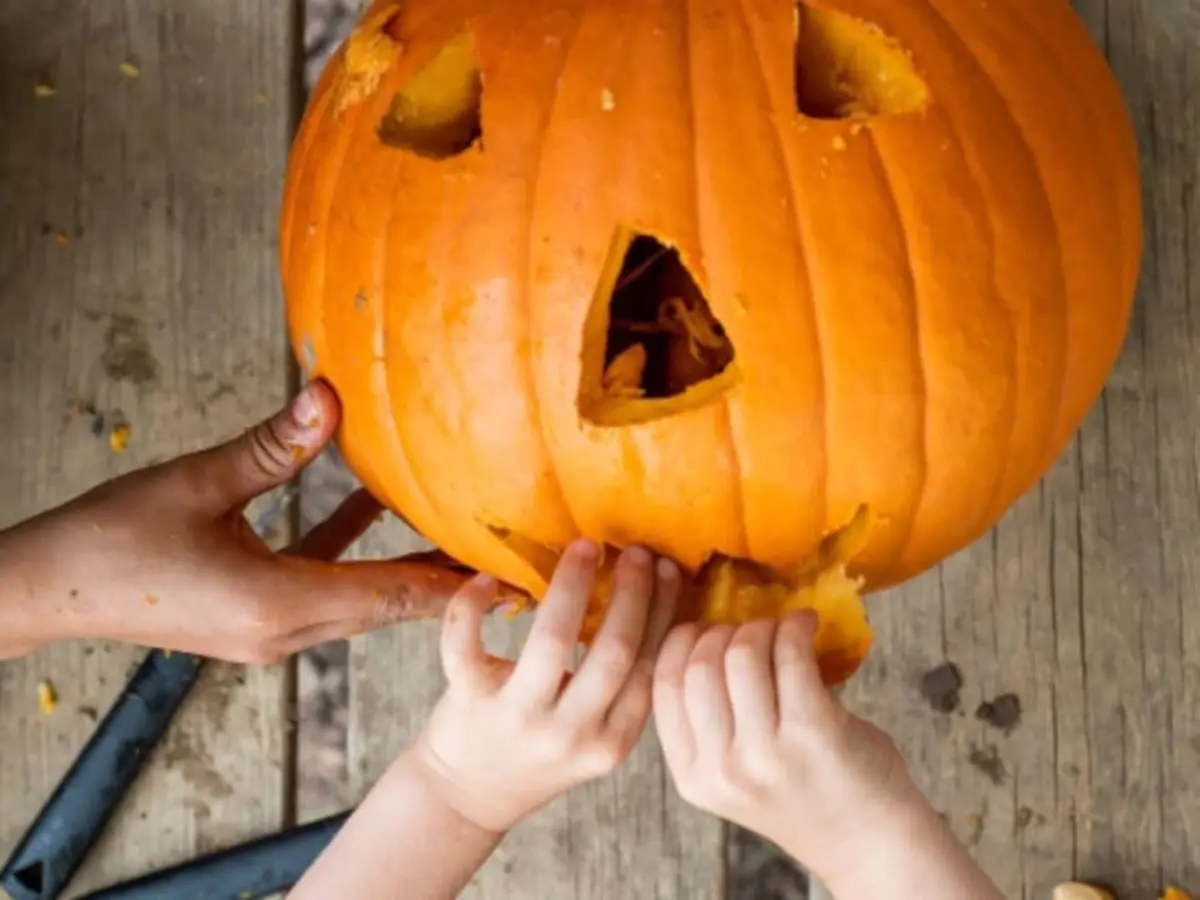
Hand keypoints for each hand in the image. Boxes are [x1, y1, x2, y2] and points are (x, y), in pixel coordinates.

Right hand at [0, 380, 520, 662]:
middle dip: (444, 582)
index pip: (390, 596)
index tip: (512, 580)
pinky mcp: (250, 619)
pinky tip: (374, 507)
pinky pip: (318, 585)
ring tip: (458, 536)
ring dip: (404, 570)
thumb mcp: (197, 482)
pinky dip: (351, 554)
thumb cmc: (110, 540)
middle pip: (385, 605)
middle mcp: (283, 631)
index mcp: (278, 605)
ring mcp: (267, 632)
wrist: (46, 590)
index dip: (455, 587)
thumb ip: (273, 444)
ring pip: (357, 599)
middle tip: (504, 553)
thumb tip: (332, 393)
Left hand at [409, 541, 680, 832]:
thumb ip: (618, 688)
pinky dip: (472, 607)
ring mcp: (519, 719)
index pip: (650, 668)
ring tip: (584, 548)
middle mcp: (571, 734)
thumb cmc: (537, 752)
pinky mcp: (469, 704)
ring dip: (572, 586)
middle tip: (635, 551)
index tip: (668, 568)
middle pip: (615, 651)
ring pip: (552, 641)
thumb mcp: (594, 736)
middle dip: (631, 592)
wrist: (467, 797)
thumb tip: (648, 598)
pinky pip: (465, 646)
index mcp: (612, 741)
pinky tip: (489, 580)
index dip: (663, 612)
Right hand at [653, 613, 912, 876]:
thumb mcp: (732, 775)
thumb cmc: (804, 794)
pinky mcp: (813, 733)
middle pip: (698, 665)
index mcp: (693, 777)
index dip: (682, 642)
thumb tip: (703, 633)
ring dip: (762, 627)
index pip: (662, 685)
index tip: (706, 630)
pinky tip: (806, 625)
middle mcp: (723, 770)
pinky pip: (791, 657)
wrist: (868, 841)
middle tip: (752, 630)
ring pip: (741, 655)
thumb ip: (710, 723)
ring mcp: (766, 755)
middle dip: (724, 631)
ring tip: (782, 629)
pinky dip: (796, 627)